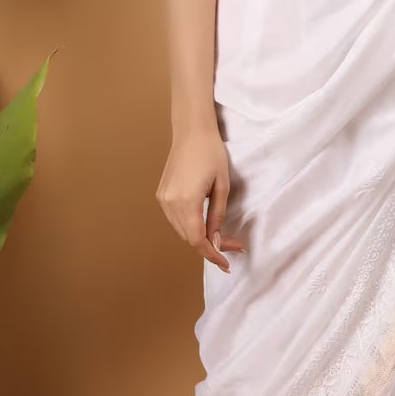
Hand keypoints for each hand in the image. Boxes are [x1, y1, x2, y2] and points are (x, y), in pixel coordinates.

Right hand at [157, 121, 245, 271]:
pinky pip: (175, 219)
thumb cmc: (211, 153)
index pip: (198, 239)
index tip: (227, 264)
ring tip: (221, 239)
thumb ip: (217, 216)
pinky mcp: (162, 194)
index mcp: (186, 202)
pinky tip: (204, 226)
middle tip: (232, 247)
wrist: (191, 131)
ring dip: (200, 238)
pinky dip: (189, 227)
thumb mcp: (222, 186)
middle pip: (189, 237)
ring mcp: (163, 199)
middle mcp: (170, 203)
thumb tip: (217, 241)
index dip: (212, 254)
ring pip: (181, 230)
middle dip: (210, 246)